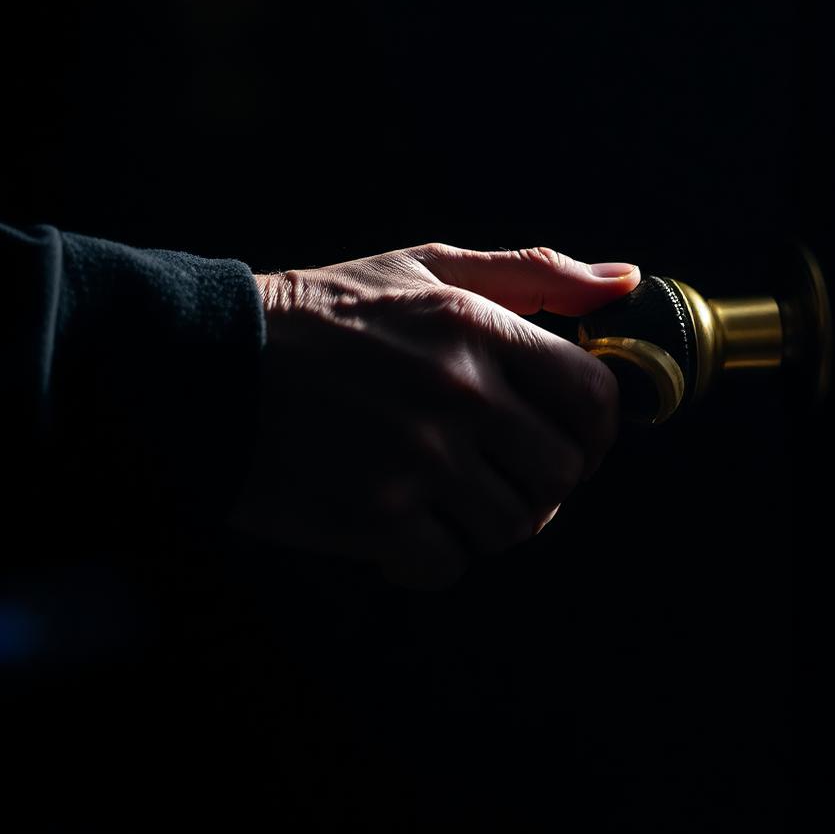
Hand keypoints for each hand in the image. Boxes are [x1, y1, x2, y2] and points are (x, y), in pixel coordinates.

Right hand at [232, 243, 640, 588]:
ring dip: (486, 519)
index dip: (595, 430)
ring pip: (513, 525)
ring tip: (444, 493)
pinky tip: (400, 522)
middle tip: (500, 472)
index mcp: (476, 326)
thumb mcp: (424, 268)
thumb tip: (626, 283)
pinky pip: (449, 565)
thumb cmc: (325, 314)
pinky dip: (430, 555)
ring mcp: (416, 458)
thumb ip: (532, 274)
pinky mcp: (374, 517)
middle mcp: (456, 392)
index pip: (593, 397)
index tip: (571, 440)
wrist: (208, 363)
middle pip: (561, 472)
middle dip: (542, 481)